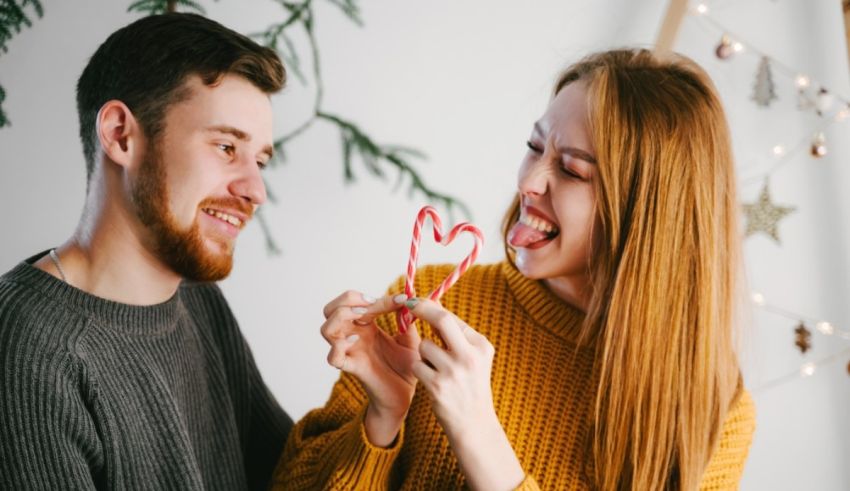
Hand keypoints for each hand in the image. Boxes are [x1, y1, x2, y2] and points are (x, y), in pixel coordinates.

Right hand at [321, 291, 420, 445]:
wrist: (404, 396)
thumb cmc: (404, 368)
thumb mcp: (410, 339)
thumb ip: (408, 319)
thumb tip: (411, 299)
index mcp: (365, 327)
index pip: (356, 301)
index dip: (375, 296)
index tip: (401, 299)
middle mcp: (353, 337)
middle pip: (331, 309)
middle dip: (348, 301)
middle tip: (371, 305)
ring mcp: (350, 352)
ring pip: (326, 329)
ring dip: (341, 317)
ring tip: (364, 318)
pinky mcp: (353, 368)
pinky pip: (333, 357)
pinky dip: (341, 345)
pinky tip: (358, 340)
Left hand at [407, 298, 524, 490]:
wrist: (473, 423)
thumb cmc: (470, 385)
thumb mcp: (474, 358)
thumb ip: (456, 335)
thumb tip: (431, 306)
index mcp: (481, 346)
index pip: (451, 317)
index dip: (430, 306)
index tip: (416, 301)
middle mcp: (469, 356)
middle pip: (441, 320)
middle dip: (421, 309)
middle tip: (408, 304)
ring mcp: (453, 371)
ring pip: (424, 346)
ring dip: (424, 354)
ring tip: (436, 368)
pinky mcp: (437, 386)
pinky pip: (417, 365)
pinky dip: (420, 370)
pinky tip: (432, 381)